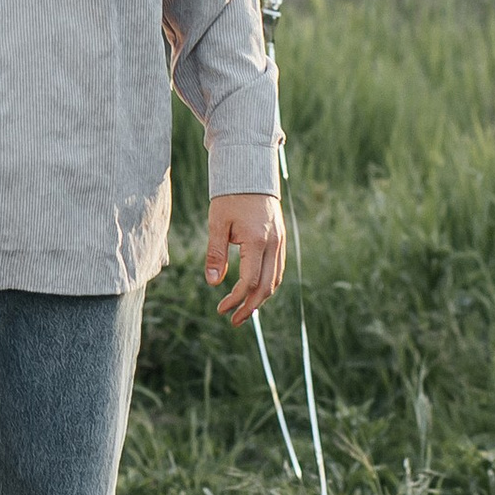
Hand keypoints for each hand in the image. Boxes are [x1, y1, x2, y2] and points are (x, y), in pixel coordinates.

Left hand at [204, 190, 285, 323]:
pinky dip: (267, 285)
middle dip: (250, 307)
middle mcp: (273, 244)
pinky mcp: (280, 240)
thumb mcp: (217, 223)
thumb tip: (213, 283)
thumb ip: (216, 254)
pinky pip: (277, 269)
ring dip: (260, 299)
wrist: (251, 174)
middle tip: (233, 320)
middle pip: (267, 287)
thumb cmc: (230, 197)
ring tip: (243, 311)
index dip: (235, 299)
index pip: (249, 281)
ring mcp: (280, 242)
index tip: (221, 309)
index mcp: (256, 240)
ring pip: (275, 280)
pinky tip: (253, 292)